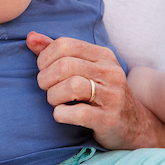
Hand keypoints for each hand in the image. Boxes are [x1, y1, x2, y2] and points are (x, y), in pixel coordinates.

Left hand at [27, 31, 155, 149]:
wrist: (134, 127)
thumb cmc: (100, 94)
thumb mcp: (84, 68)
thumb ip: (56, 52)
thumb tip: (30, 37)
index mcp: (103, 55)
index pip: (65, 44)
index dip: (45, 58)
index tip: (44, 70)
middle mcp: (110, 72)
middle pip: (65, 66)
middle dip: (46, 78)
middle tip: (47, 88)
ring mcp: (113, 96)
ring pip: (72, 87)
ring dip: (53, 96)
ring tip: (55, 101)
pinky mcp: (109, 119)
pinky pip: (78, 113)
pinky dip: (61, 114)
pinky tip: (62, 114)